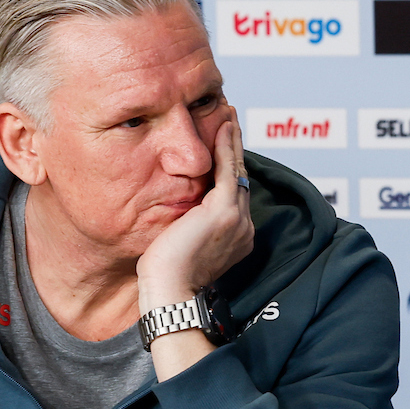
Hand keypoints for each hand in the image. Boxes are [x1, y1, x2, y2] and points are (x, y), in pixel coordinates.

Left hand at [136, 117, 254, 312]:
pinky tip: (223, 126)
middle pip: (241, 177)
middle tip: (230, 120)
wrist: (170, 292)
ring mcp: (237, 218)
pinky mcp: (224, 210)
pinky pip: (229, 169)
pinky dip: (226, 145)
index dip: (230, 168)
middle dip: (235, 148)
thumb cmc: (167, 278)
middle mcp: (243, 226)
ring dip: (233, 140)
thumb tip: (178, 214)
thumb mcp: (181, 246)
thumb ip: (188, 226)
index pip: (235, 194)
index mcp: (236, 237)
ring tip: (229, 116)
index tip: (223, 146)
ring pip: (238, 169)